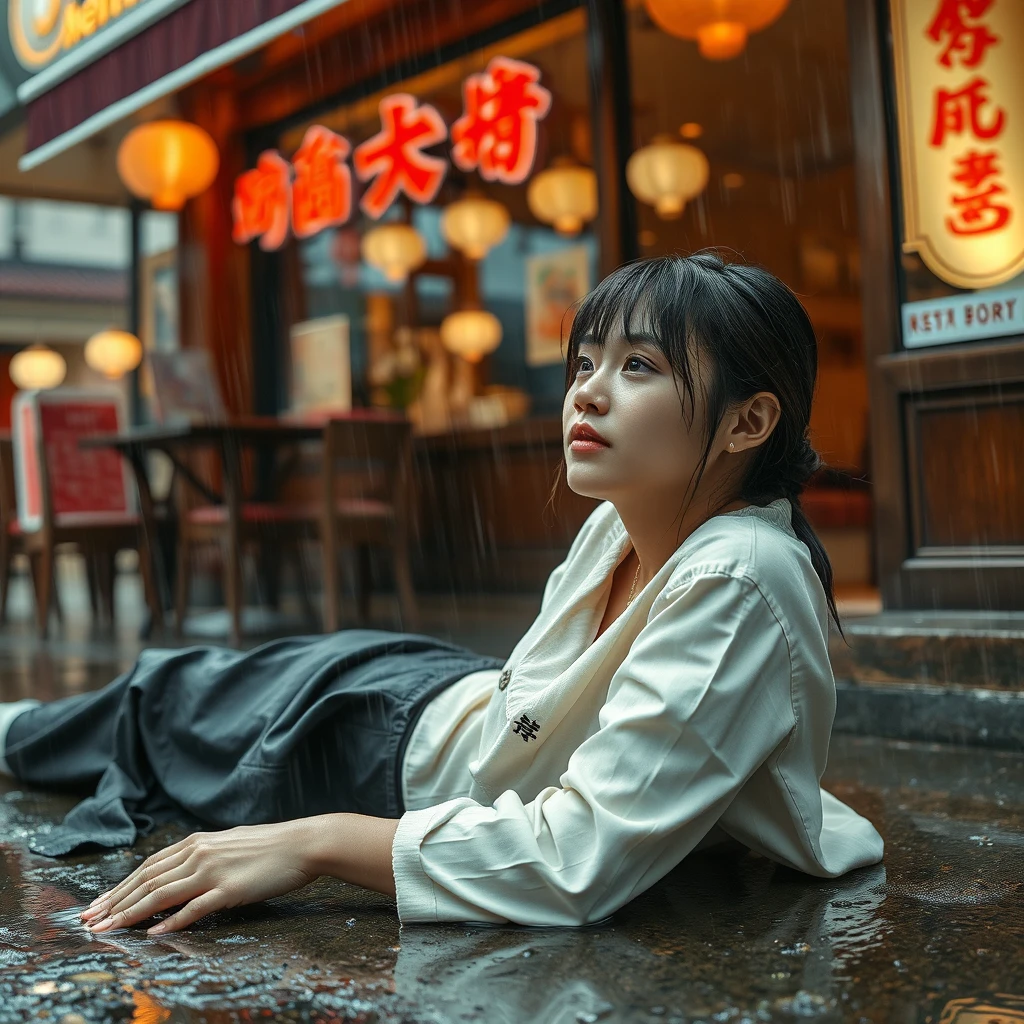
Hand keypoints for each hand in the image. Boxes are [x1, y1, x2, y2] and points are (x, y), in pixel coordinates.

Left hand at [79, 822, 317, 935]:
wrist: (303, 843)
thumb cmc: (270, 846)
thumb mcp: (228, 844)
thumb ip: (202, 856)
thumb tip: (181, 872)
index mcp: (197, 842)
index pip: (148, 868)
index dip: (120, 888)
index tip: (99, 905)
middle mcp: (200, 854)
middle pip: (147, 882)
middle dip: (115, 903)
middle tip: (90, 921)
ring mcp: (213, 871)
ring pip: (161, 895)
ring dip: (130, 915)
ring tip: (108, 931)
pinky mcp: (230, 889)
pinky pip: (194, 909)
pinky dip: (171, 922)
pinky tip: (154, 934)